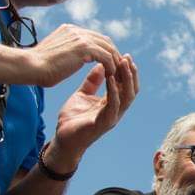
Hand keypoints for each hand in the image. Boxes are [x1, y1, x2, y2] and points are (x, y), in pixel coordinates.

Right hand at [26, 23, 122, 87]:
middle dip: (114, 56)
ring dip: (115, 63)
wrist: (30, 67)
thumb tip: (76, 59)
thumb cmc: (39, 67)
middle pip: (105, 41)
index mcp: (70, 30)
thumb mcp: (57, 54)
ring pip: (109, 48)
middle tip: (119, 71)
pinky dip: (111, 67)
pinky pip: (107, 56)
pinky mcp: (84, 47)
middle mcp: (76, 31)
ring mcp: (80, 37)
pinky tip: (110, 77)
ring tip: (117, 76)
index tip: (111, 65)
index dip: (106, 51)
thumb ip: (69, 52)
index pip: (96, 38)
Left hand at [44, 55, 138, 172]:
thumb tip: (100, 65)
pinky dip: (114, 91)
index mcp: (112, 103)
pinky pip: (114, 105)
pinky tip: (111, 79)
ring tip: (123, 64)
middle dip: (131, 73)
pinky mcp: (104, 123)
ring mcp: (112, 117)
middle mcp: (116, 110)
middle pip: (131, 90)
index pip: (126, 85)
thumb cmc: (72, 119)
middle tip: (127, 57)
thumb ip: (92, 82)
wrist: (63, 139)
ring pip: (127, 97)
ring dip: (127, 79)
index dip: (127, 71)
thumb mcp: (82, 94)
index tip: (124, 55)